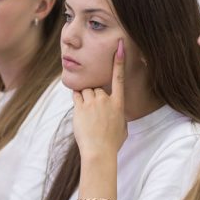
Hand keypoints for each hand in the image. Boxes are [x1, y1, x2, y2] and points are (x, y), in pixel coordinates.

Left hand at [72, 40, 127, 158]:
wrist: (99, 152)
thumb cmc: (112, 144)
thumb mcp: (123, 128)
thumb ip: (119, 116)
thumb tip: (116, 114)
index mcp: (118, 103)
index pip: (119, 78)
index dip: (119, 61)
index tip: (120, 47)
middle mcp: (106, 99)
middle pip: (96, 87)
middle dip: (94, 95)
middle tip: (94, 113)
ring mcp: (92, 102)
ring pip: (86, 90)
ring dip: (85, 98)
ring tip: (87, 114)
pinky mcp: (80, 107)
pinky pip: (76, 95)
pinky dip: (77, 99)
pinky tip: (79, 109)